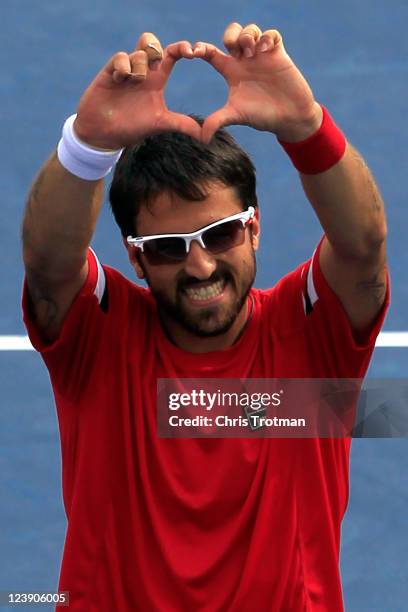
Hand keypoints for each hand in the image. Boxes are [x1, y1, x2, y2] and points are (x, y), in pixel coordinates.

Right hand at [74, 33, 201, 148]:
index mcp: (156, 80)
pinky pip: (120, 57)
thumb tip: (206, 136)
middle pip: (152, 44)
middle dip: (157, 47)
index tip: (192, 54)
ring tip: (135, 80)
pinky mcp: (110, 72)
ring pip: (138, 50)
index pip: (171, 56)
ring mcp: (126, 71)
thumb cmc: (133, 128)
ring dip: (141, 62)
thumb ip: (183, 125)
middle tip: (159, 61)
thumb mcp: (161, 124)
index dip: (181, 49)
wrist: (106, 135)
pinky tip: (121, 80)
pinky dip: (124, 66)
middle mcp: (142, 72)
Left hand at [193, 23, 322, 142]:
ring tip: (250, 53)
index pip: (212, 53)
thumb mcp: (236, 116)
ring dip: (247, 36)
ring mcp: (262, 56)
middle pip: (232, 34)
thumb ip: (217, 121)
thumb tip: (201, 139)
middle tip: (235, 52)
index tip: (195, 52)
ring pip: (250, 31)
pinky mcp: (279, 55)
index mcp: (231, 72)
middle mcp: (245, 61)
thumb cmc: (261, 117)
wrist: (288, 118)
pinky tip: (264, 50)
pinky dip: (266, 37)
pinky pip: (272, 34)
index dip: (201, 48)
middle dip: (230, 36)